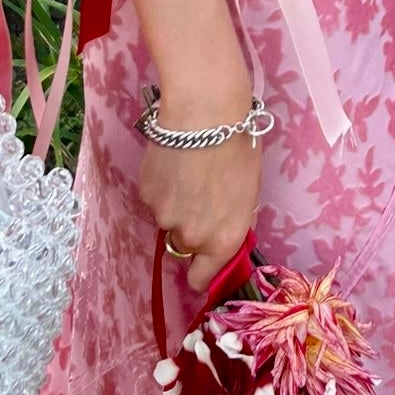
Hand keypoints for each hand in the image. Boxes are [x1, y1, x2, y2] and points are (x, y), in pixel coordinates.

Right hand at [137, 73, 263, 290]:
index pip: (201, 280)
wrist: (205, 114)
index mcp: (222, 241)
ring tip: (188, 171)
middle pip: (184, 246)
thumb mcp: (249, 192)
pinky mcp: (145, 194)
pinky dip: (162, 187)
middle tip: (200, 198)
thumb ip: (234, 222)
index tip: (203, 260)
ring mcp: (164, 216)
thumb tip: (224, 230)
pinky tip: (174, 160)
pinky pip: (154, 199)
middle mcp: (191, 237)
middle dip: (190, 229)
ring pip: (167, 220)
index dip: (202, 271)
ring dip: (175, 205)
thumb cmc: (238, 148)